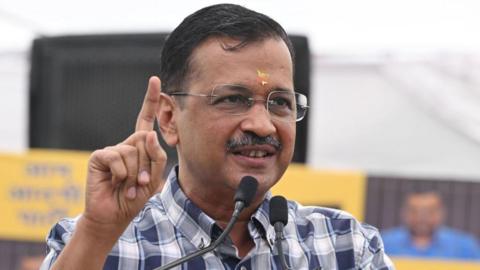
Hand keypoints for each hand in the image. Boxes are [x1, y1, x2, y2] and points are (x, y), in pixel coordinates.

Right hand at [83, 76, 165, 229]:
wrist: (114, 215)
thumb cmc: (134, 197)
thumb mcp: (154, 178)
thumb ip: (156, 156)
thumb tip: (147, 132)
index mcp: (140, 148)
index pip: (146, 120)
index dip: (151, 100)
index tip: (155, 79)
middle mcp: (126, 145)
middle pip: (144, 138)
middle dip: (147, 163)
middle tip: (140, 182)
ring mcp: (112, 150)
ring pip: (133, 149)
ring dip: (135, 172)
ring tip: (128, 185)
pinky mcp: (99, 156)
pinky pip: (117, 156)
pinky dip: (122, 173)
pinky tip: (115, 182)